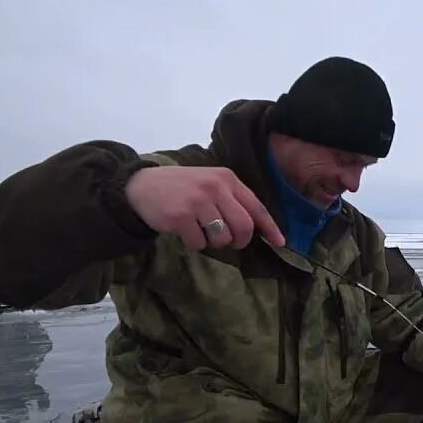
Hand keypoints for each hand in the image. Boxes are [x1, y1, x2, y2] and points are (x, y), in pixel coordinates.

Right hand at [125, 166, 285, 250]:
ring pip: (223, 238)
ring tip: (201, 230)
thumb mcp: (211, 183)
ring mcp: (198, 201)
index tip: (280, 243)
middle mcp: (215, 187)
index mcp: (227, 178)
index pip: (256, 207)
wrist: (142, 186)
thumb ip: (233, 200)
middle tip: (230, 242)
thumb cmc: (183, 188)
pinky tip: (185, 231)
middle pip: (244, 226)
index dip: (270, 227)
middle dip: (240, 240)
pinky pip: (200, 243)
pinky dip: (195, 244)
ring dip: (214, 242)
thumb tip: (259, 228)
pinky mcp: (181, 216)